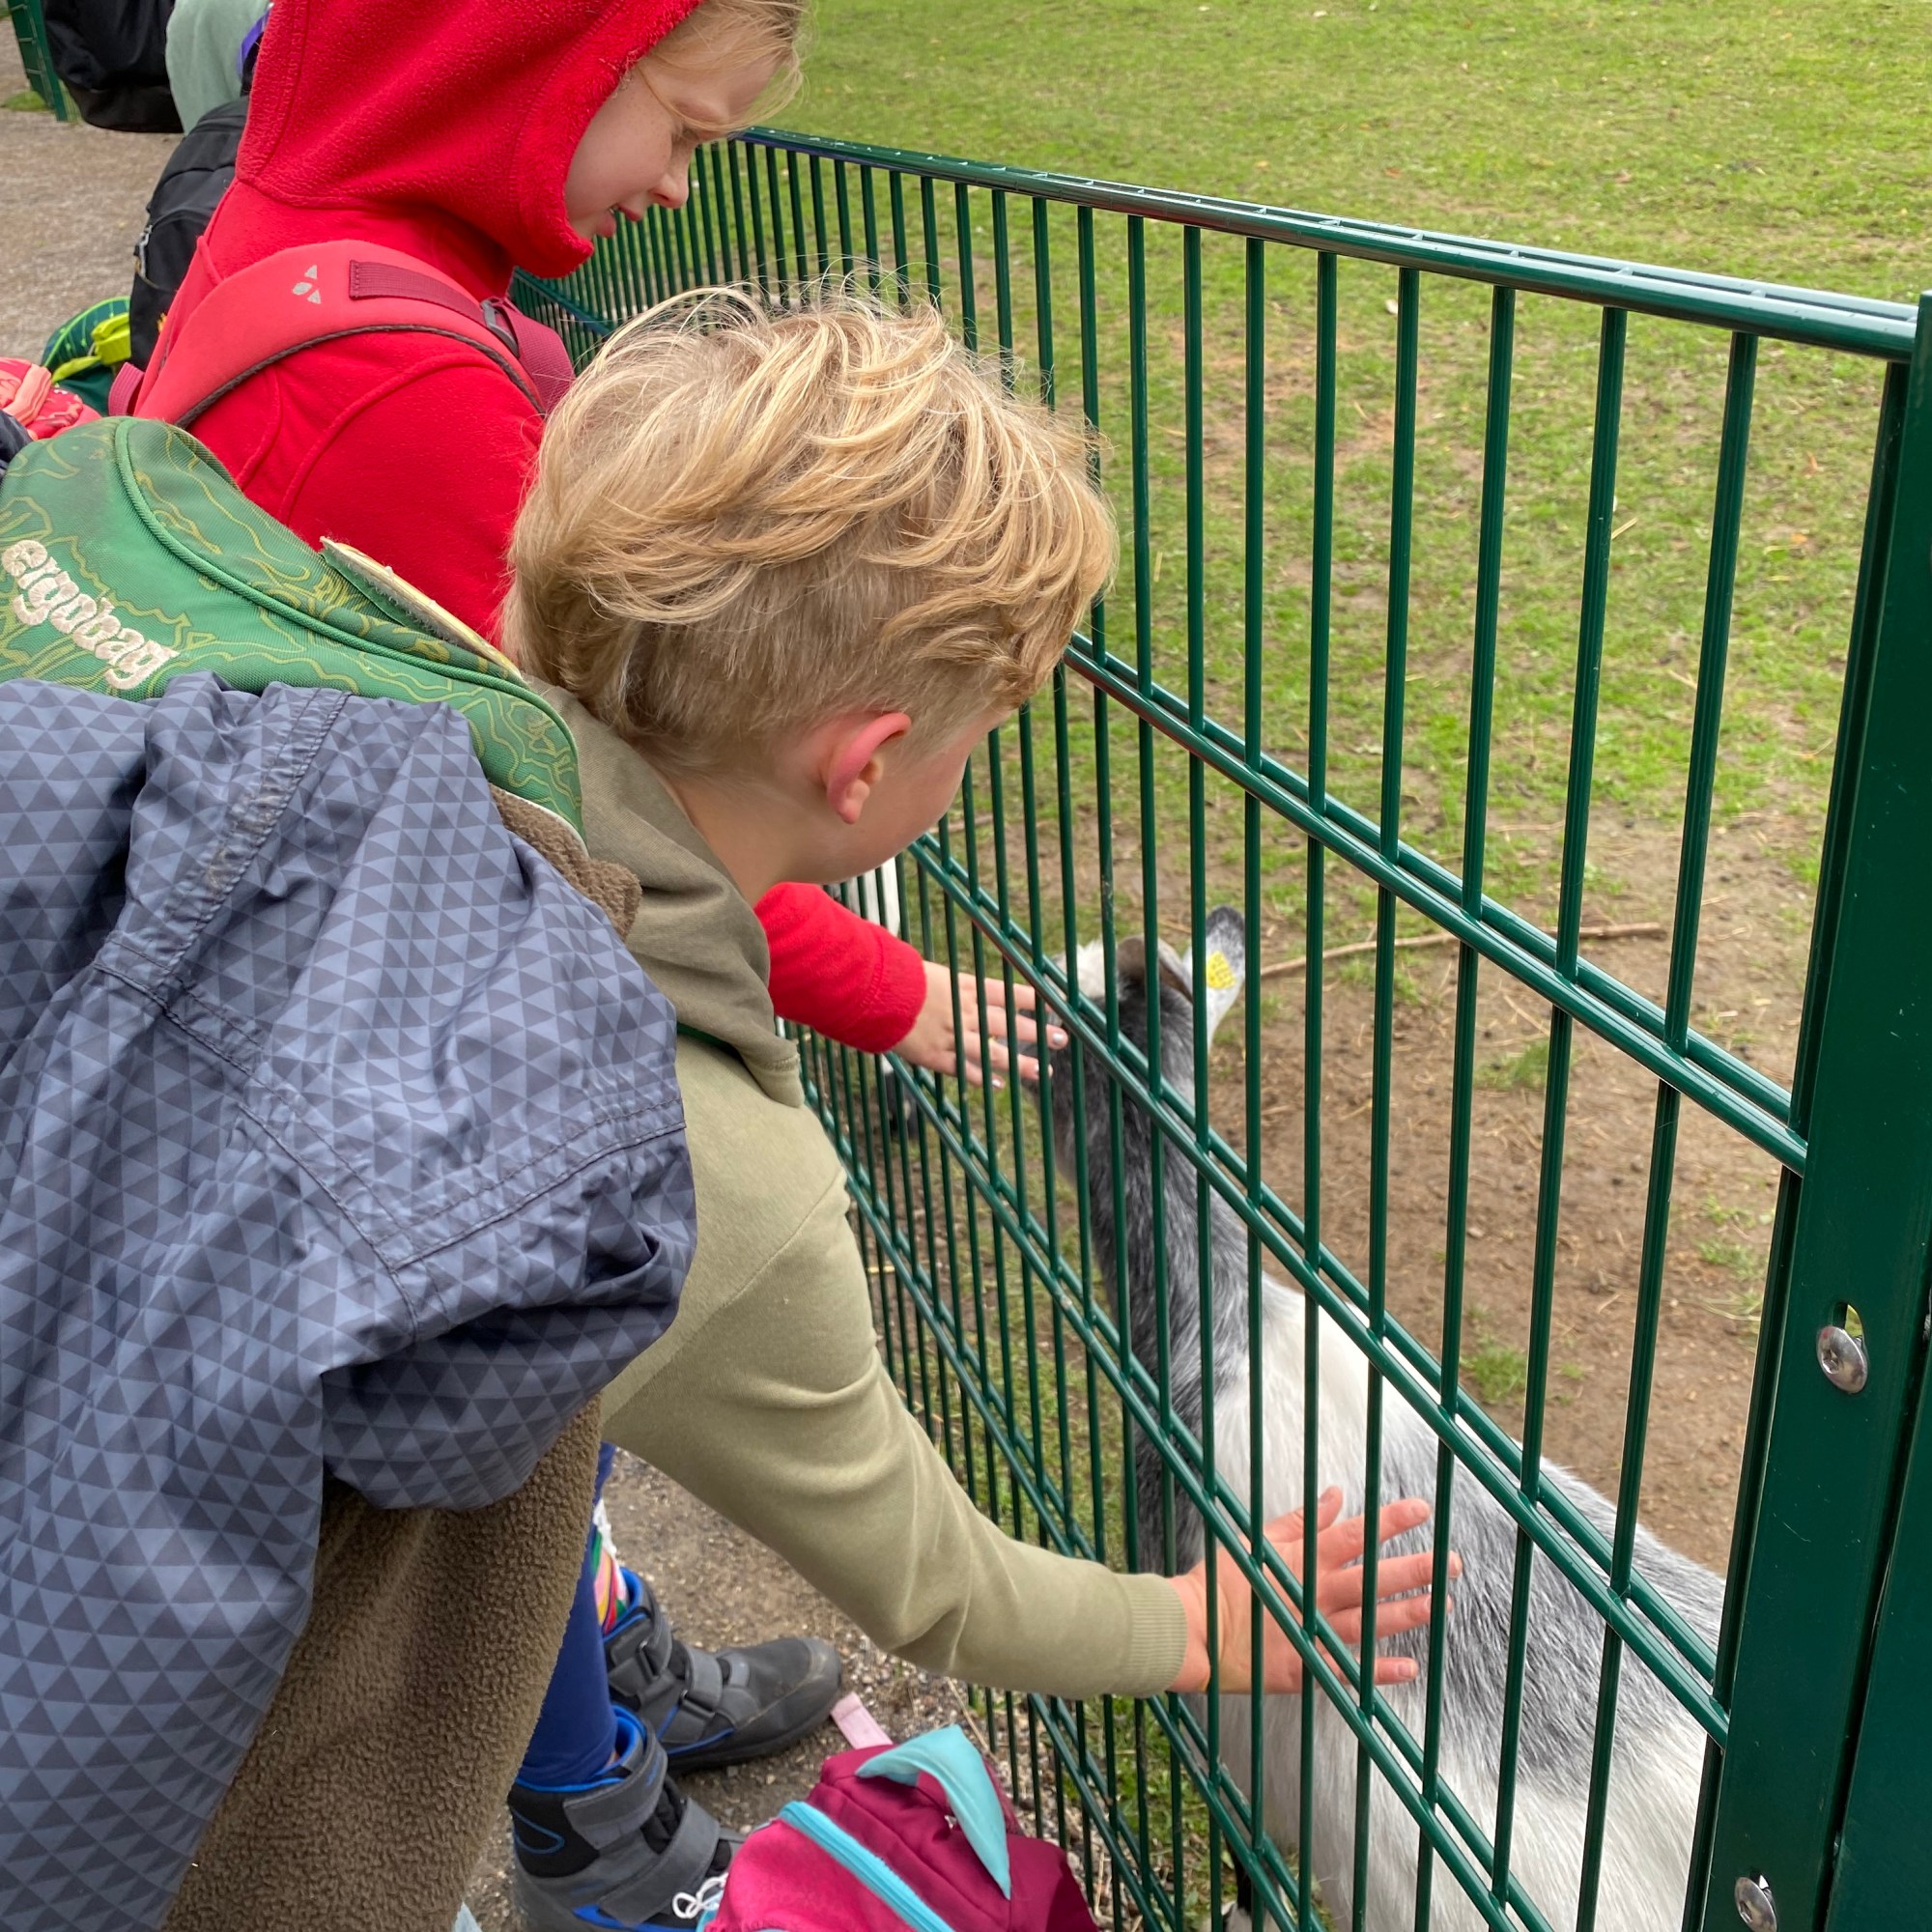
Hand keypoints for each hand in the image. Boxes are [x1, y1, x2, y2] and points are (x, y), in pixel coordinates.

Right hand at [892, 962, 1065, 1086]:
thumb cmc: (897, 977)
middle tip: (1061, 1040)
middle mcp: (965, 1013)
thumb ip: (953, 985)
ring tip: (1042, 1071)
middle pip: (1009, 1025)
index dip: (1032, 1000)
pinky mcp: (935, 1056)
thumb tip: (967, 989)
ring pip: (994, 1053)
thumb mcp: (931, 973)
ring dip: (1021, 1063)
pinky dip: (983, 1077)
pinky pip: (965, 1069)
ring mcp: (952, 1036)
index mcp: (965, 987)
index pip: (1008, 994)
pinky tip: (999, 1083)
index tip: (1055, 1005)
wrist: (873, 994)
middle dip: (1038, 1033)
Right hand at [1167, 1488, 1456, 1694]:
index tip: (1423, 1509)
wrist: (1193, 1631)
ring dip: (1408, 1613)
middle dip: (1416, 1569)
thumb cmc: (1221, 1580)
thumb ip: (1299, 1519)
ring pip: (1371, 1621)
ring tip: (1443, 1605)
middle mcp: (1315, 1593)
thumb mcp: (1257, 1540)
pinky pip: (1349, 1669)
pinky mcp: (1306, 1666)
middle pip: (1374, 1579)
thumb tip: (1336, 1495)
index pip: (1356, 1534)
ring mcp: (1313, 1631)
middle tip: (1453, 1563)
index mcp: (1303, 1559)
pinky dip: (1378, 1671)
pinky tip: (1409, 1667)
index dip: (1391, 1521)